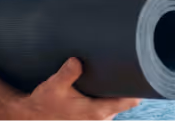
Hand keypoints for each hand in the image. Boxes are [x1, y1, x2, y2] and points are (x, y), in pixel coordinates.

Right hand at [19, 57, 140, 120]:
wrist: (32, 118)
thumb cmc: (44, 104)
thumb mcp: (54, 86)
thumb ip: (68, 72)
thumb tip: (77, 60)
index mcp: (96, 112)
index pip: (128, 101)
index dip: (137, 89)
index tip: (142, 74)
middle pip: (123, 102)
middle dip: (122, 87)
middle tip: (122, 67)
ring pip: (113, 106)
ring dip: (112, 94)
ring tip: (108, 76)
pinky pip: (105, 110)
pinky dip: (104, 100)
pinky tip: (97, 88)